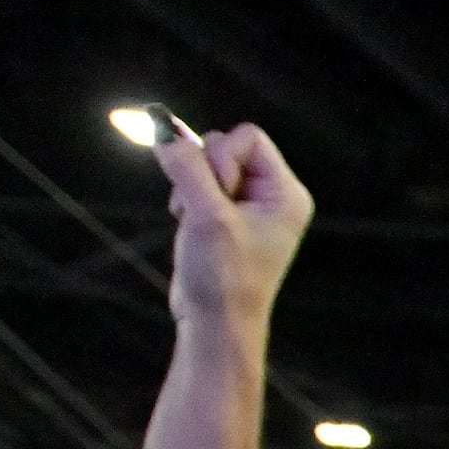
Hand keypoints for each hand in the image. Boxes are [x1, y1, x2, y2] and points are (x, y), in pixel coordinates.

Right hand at [151, 121, 313, 331]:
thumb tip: (162, 126)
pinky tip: (191, 227)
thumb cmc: (222, 277)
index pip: (248, 137)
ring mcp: (248, 205)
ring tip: (196, 223)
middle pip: (224, 146)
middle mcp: (273, 196)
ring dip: (189, 187)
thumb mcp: (205, 216)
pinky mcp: (225, 215)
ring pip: (205, 164)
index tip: (217, 193)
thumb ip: (186, 167)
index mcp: (286, 194)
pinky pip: (196, 183)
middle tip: (205, 213)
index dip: (221, 156)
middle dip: (202, 173)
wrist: (215, 323)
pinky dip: (185, 199)